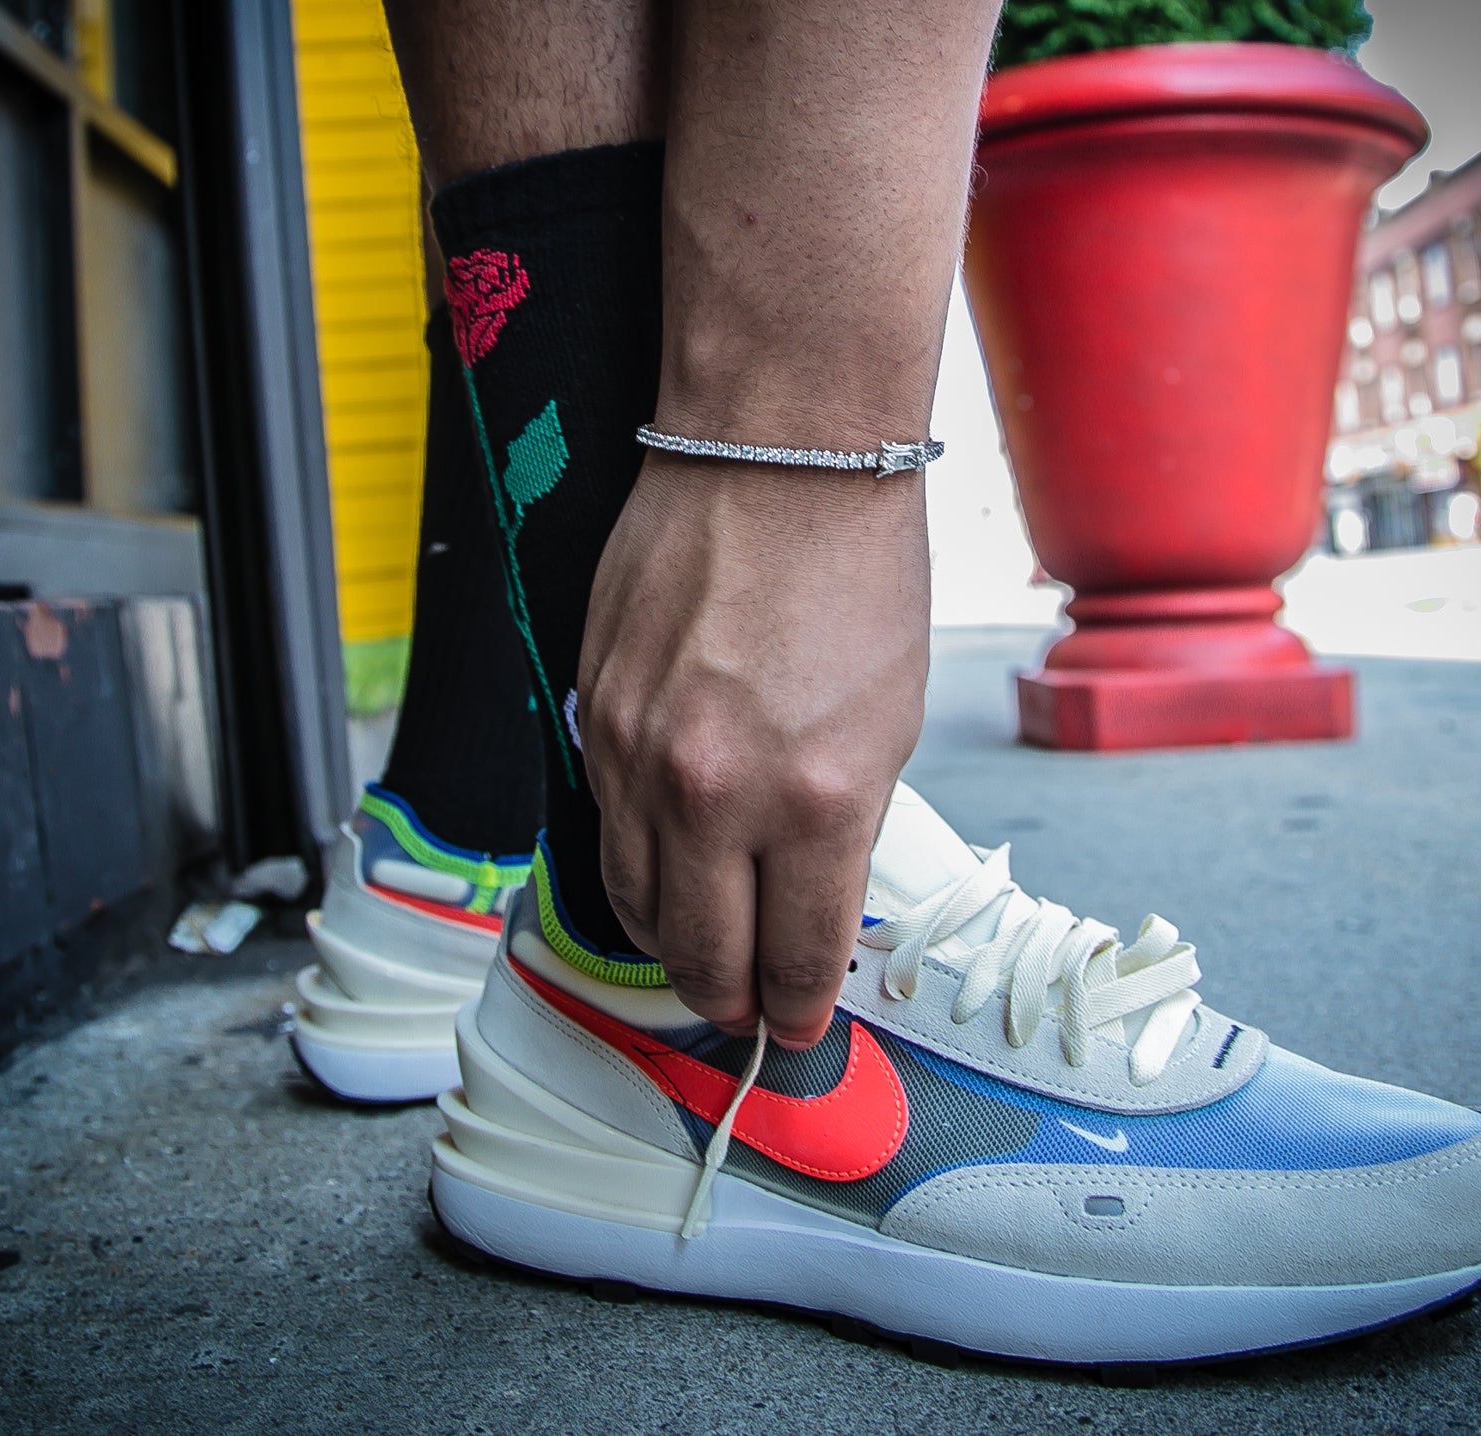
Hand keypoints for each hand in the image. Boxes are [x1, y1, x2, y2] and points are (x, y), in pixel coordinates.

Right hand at [577, 454, 928, 1047]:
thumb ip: (840, 829)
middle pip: (705, 955)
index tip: (801, 1026)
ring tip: (700, 956)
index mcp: (816, 800)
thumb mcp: (889, 724)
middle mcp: (716, 794)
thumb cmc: (857, 572)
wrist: (776, 453)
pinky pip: (604, 828)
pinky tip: (662, 872)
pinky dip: (634, 869)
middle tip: (746, 1012)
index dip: (801, 1009)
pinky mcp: (591, 713)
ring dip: (671, 947)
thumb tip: (805, 905)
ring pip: (636, 904)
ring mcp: (639, 755)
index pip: (799, 957)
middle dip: (731, 1001)